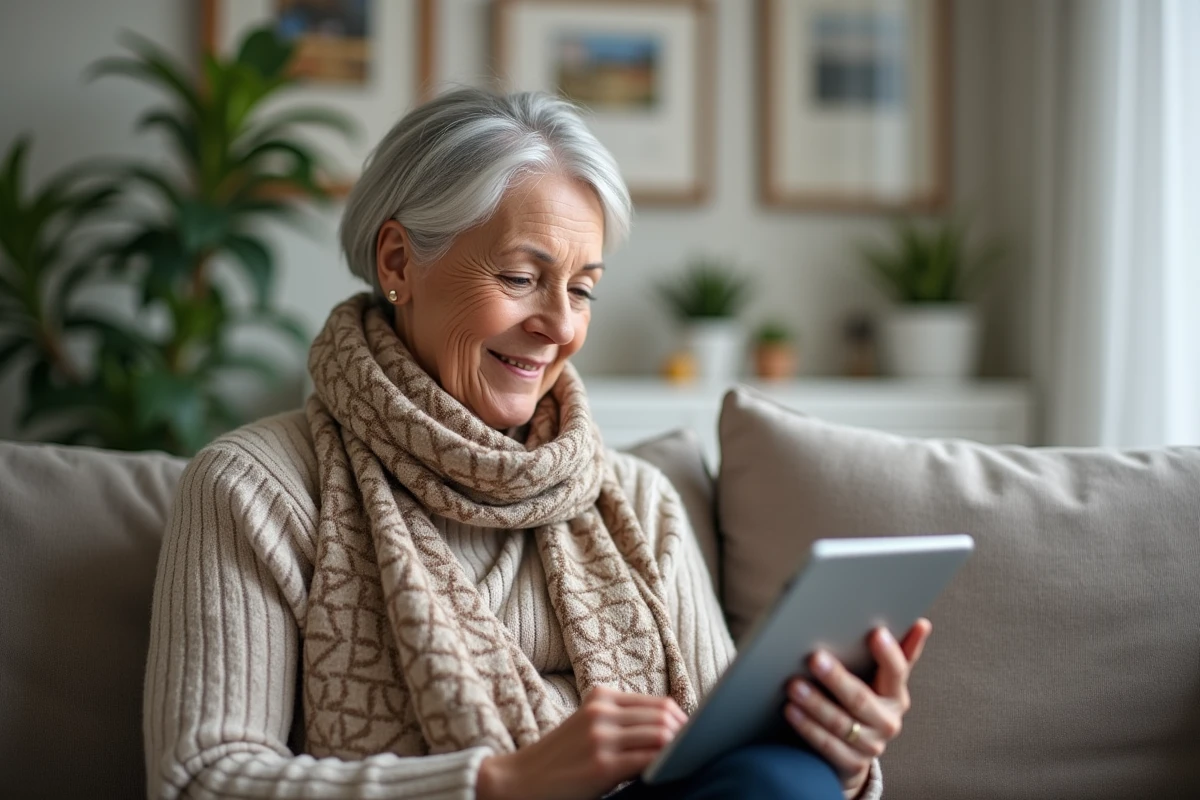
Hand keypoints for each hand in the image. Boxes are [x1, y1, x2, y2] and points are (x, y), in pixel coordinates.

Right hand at [476, 686, 686, 799]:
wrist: (517, 782)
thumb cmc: (558, 761)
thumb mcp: (588, 728)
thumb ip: (622, 723)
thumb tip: (670, 731)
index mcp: (601, 697)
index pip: (659, 703)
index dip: (684, 721)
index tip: (696, 738)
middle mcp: (602, 711)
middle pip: (665, 715)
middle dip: (688, 734)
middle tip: (699, 752)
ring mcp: (602, 737)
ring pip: (662, 734)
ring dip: (680, 749)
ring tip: (687, 763)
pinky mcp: (602, 765)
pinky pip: (649, 759)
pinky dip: (666, 765)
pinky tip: (670, 774)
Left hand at [784, 619, 932, 798]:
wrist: (856, 751)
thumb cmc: (867, 702)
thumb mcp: (883, 681)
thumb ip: (899, 653)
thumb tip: (922, 623)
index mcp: (896, 696)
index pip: (897, 672)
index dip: (888, 654)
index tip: (876, 632)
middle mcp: (887, 722)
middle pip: (861, 699)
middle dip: (837, 679)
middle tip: (815, 658)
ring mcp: (869, 745)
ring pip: (840, 724)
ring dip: (815, 704)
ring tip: (793, 685)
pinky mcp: (850, 763)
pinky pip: (827, 746)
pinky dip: (808, 728)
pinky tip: (791, 711)